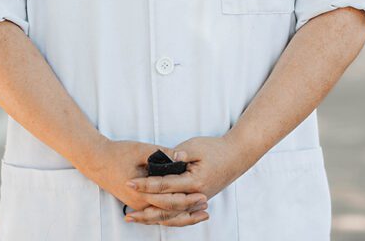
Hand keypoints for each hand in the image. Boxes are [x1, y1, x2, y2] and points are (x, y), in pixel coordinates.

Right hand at [82, 139, 208, 226]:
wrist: (96, 160)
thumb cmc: (118, 152)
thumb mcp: (142, 149)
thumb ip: (162, 154)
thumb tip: (181, 156)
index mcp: (142, 192)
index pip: (169, 200)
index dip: (187, 199)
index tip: (203, 195)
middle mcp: (139, 203)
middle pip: (168, 212)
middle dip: (188, 210)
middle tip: (206, 206)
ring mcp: (136, 205)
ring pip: (162, 216)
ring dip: (181, 215)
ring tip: (198, 212)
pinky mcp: (135, 202)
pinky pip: (155, 213)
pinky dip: (169, 213)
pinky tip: (180, 211)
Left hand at [123, 136, 247, 225]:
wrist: (237, 155)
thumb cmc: (216, 148)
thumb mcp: (196, 145)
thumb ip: (179, 153)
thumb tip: (165, 158)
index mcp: (194, 181)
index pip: (165, 186)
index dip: (146, 185)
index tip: (130, 183)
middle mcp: (196, 195)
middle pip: (166, 207)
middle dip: (145, 208)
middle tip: (127, 211)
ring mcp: (198, 201)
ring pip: (173, 215)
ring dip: (153, 218)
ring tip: (136, 218)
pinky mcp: (198, 201)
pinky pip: (180, 215)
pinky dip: (166, 218)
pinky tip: (155, 219)